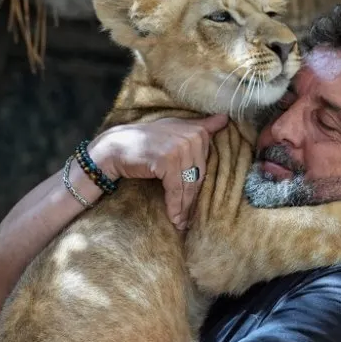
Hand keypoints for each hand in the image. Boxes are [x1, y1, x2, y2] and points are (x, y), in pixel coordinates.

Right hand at [88, 114, 228, 228]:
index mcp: (198, 131)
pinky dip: (175, 207)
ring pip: (188, 186)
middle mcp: (192, 137)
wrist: (115, 147)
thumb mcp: (174, 128)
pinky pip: (176, 190)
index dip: (200, 187)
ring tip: (182, 223)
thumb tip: (225, 118)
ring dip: (184, 208)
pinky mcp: (168, 161)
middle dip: (192, 200)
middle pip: (198, 178)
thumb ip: (200, 125)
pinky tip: (175, 219)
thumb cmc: (145, 141)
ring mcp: (180, 148)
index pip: (205, 166)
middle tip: (189, 219)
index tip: (197, 204)